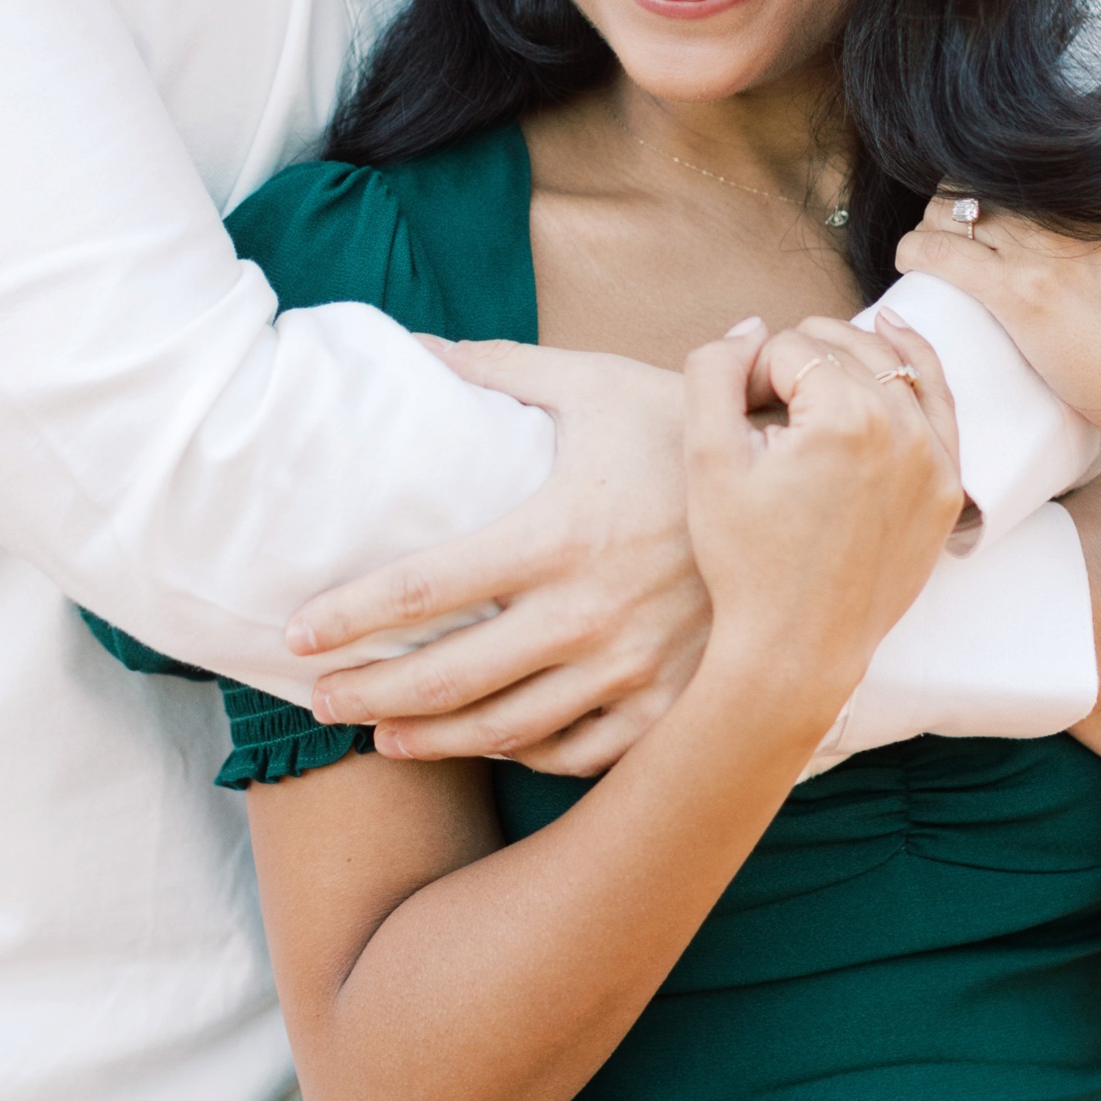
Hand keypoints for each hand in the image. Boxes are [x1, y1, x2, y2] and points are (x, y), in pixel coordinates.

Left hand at [287, 339, 707, 772]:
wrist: (803, 491)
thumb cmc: (683, 429)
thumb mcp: (593, 383)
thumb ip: (499, 369)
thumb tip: (416, 345)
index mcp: (557, 533)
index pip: (426, 587)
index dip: (352, 615)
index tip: (298, 634)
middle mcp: (588, 612)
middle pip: (449, 675)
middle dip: (370, 692)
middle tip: (317, 698)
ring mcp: (631, 668)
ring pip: (506, 728)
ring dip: (431, 738)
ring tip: (380, 734)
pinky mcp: (669, 702)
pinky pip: (579, 750)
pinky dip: (524, 755)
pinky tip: (487, 744)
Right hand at [691, 308, 964, 727]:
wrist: (796, 649)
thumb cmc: (747, 562)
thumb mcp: (706, 459)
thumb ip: (713, 371)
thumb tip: (752, 326)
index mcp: (845, 417)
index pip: (788, 349)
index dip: (749, 378)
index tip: (736, 425)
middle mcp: (903, 429)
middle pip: (841, 348)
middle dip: (796, 363)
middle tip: (761, 414)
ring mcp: (934, 460)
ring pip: (890, 365)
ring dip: (847, 353)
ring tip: (810, 358)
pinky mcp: (946, 488)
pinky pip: (938, 403)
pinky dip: (916, 364)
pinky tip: (893, 332)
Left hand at [896, 193, 1100, 457]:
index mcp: (1094, 184)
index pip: (1009, 152)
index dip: (983, 173)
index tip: (979, 200)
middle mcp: (1064, 208)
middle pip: (971, 179)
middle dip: (950, 201)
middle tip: (951, 231)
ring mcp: (1039, 250)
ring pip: (947, 212)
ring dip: (930, 226)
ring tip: (934, 251)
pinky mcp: (1018, 294)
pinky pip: (938, 254)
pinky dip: (915, 253)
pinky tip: (914, 263)